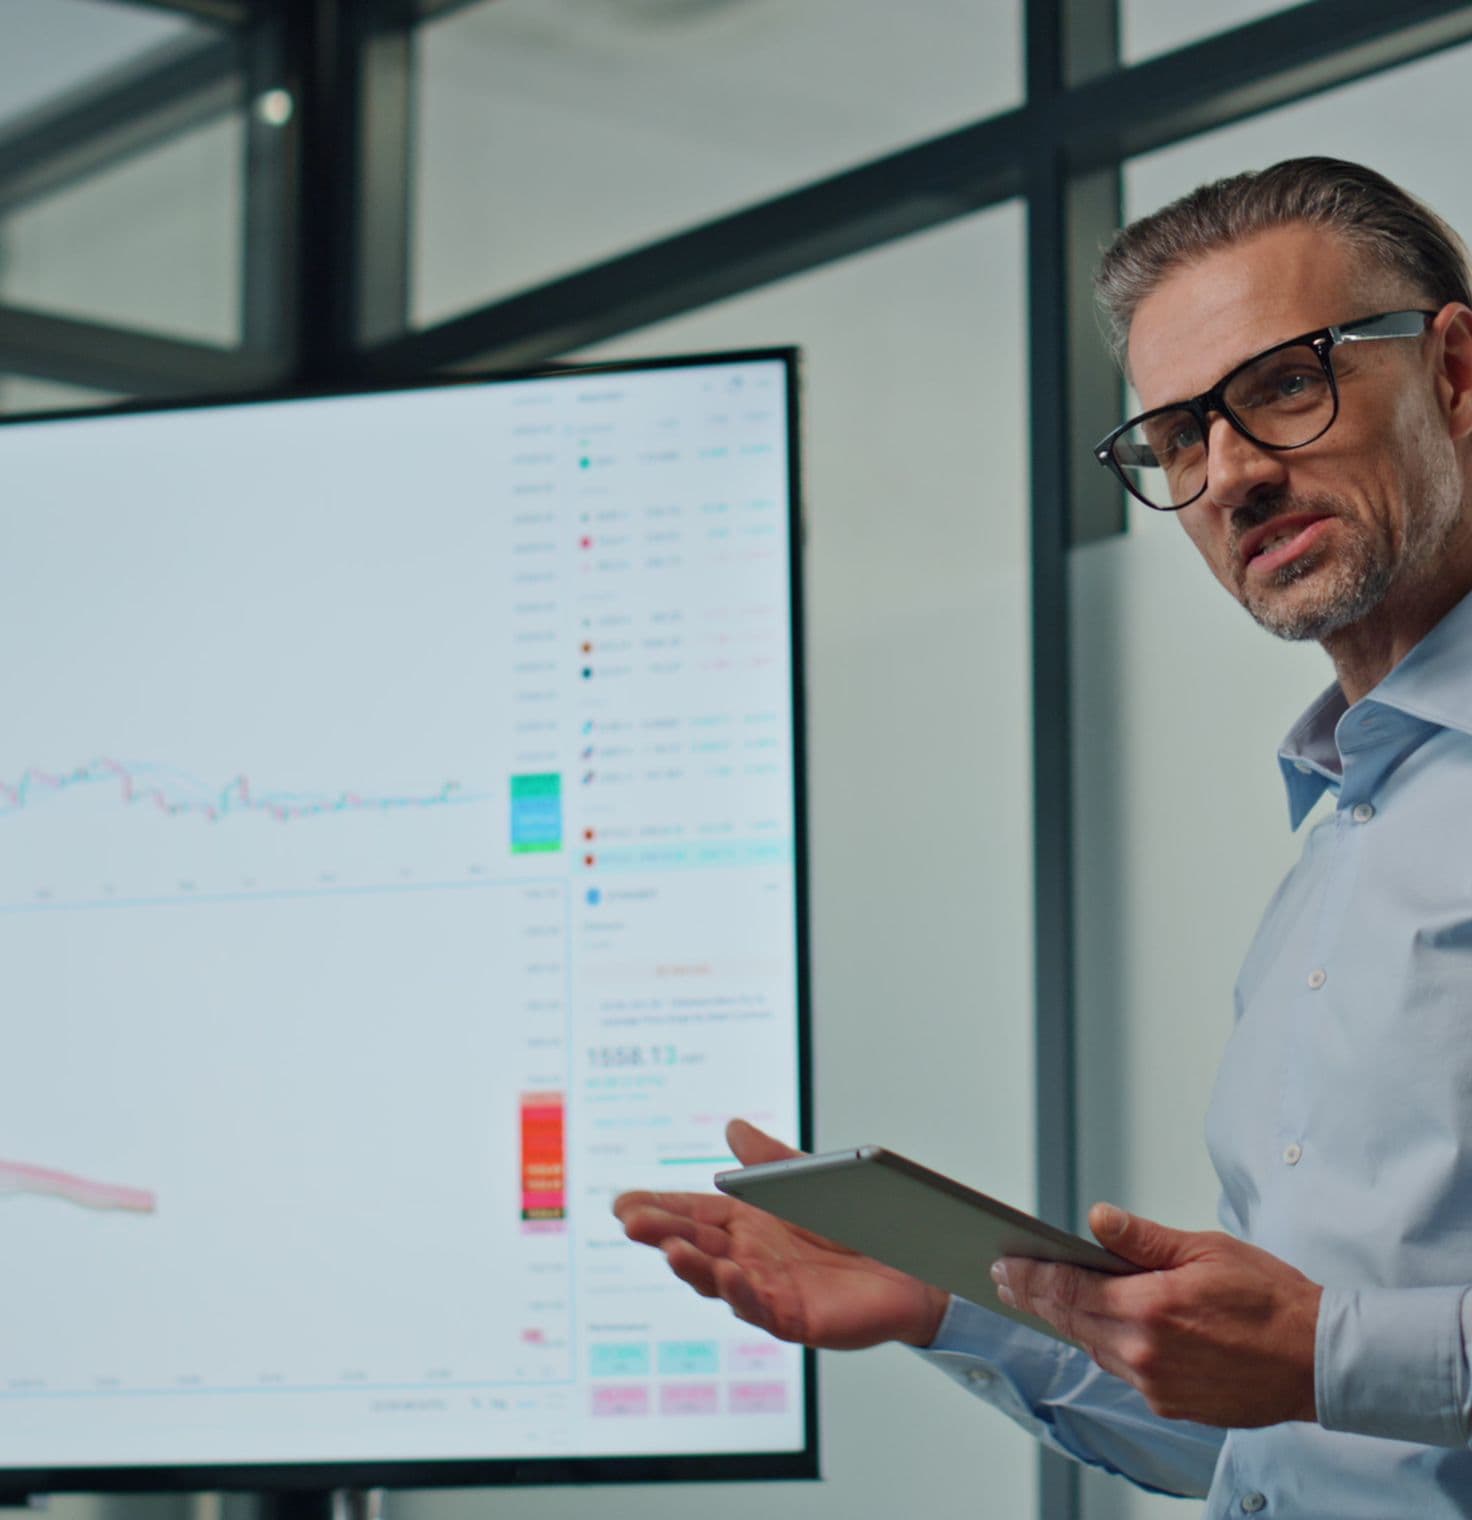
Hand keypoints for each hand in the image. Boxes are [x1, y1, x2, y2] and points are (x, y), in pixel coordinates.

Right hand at [613, 1119, 948, 1349]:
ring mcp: (770, 1289)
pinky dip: (741, 1293)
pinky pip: (763, 1308)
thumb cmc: (856, 1224)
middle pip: (697, 1246)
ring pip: (720, 1281)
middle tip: (632, 1222)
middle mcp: (750, 1258)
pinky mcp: (797, 1316)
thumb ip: (769, 1161)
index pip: (694, 1214)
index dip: (659, 1208)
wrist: (912, 1261)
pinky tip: (726, 1276)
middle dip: (662, 1234)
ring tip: (670, 1249)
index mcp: (748, 1223)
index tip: (623, 1202)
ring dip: (693, 1267)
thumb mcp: (806, 1182)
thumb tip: (732, 1127)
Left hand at [993, 1204, 1321, 1426]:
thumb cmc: (1270, 1300)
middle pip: (1071, 1321)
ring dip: (1071, 1321)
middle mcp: (1144, 1353)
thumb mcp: (1206, 1249)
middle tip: (1007, 1279)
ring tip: (1048, 1297)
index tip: (1003, 1266)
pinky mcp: (1171, 1405)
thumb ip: (1143, 1239)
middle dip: (1035, 1297)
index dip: (1029, 1277)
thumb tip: (1098, 1219)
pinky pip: (1124, 1371)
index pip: (1067, 1289)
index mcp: (1149, 1309)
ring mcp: (1156, 1385)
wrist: (1318, 1360)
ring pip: (1094, 1347)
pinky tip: (1104, 1326)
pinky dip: (1108, 1346)